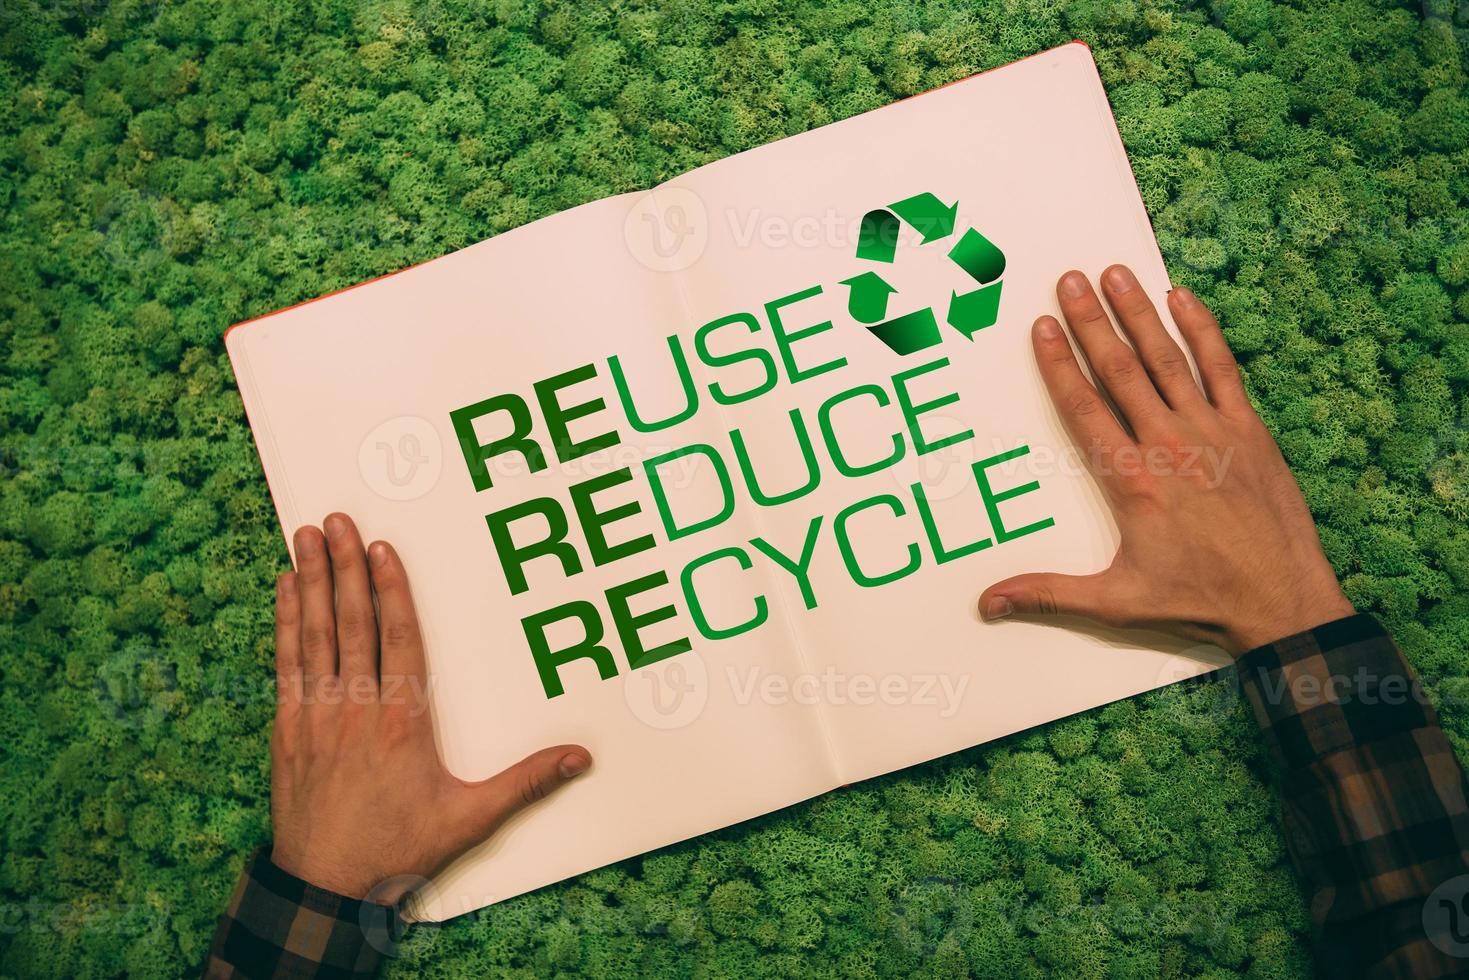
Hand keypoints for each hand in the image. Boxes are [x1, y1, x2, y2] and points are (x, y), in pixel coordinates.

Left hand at [269, 513, 590, 902]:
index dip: (390, 590)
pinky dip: (284, 622)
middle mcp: (355, 708)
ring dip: (309, 582)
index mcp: (401, 721)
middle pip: (351, 624)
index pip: (397, 639)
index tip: (381, 549)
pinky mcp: (288, 728)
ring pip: (314, 635)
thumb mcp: (470, 817)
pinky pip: (286, 663)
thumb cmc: (397, 848)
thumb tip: (579, 757)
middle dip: (343, 568)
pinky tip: (283, 590)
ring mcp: (316, 715)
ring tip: (306, 537)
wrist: (326, 887)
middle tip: (337, 520)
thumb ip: (526, 782)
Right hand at [980, 265, 1352, 654]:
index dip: (1059, 363)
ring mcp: (1211, 431)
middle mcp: (1168, 444)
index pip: (1083, 407)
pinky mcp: (1248, 430)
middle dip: (1092, 321)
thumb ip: (1048, 594)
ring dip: (1139, 314)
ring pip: (1166, 360)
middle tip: (1070, 279)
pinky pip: (1221, 369)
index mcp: (1131, 480)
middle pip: (1120, 369)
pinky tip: (1184, 299)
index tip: (1043, 325)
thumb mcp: (1116, 602)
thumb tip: (987, 603)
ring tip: (1115, 274)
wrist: (1281, 603)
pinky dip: (1203, 331)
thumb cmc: (1199, 601)